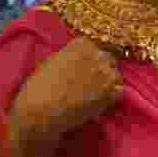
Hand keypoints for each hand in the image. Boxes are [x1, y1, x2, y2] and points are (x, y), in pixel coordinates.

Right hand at [10, 37, 121, 156]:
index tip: (84, 67)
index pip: (92, 46)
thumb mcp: (51, 62)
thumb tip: (76, 61)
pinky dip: (113, 97)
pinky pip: (120, 92)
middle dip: (102, 68)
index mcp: (80, 45)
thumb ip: (69, 57)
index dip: (89, 58)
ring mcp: (105, 74)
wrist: (40, 111)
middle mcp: (96, 55)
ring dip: (109, 83)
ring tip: (96, 94)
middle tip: (92, 82)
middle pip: (107, 58)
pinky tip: (101, 103)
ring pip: (116, 75)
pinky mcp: (110, 93)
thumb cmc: (38, 89)